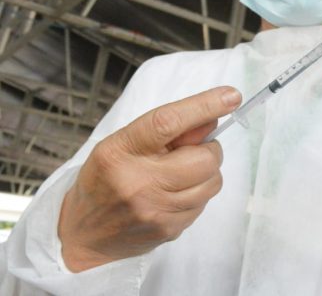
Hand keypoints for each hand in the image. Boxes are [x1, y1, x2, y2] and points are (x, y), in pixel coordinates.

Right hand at [58, 86, 241, 271]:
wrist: (83, 233)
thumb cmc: (106, 179)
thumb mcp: (124, 143)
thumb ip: (167, 129)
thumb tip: (212, 117)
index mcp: (122, 151)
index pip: (168, 122)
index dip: (203, 106)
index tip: (230, 96)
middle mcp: (138, 181)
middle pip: (204, 158)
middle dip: (209, 150)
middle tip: (195, 150)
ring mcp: (155, 210)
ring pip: (211, 182)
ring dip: (207, 173)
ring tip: (182, 174)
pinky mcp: (168, 229)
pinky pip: (204, 204)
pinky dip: (198, 194)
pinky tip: (175, 195)